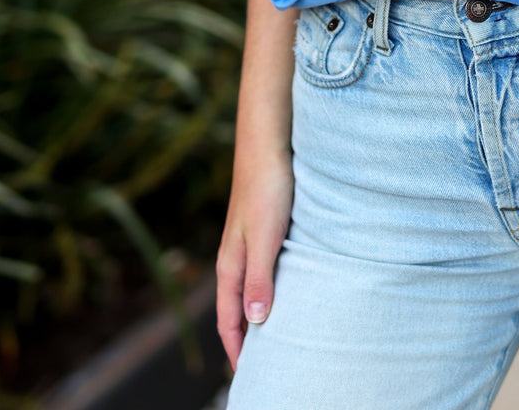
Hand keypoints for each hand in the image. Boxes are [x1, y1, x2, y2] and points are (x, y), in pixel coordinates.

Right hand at [216, 150, 294, 370]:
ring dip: (260, 314)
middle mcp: (235, 257)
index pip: (229, 322)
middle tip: (266, 366)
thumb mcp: (265, 237)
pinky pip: (263, 270)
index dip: (238, 351)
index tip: (251, 378)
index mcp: (230, 265)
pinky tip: (289, 290)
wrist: (269, 141)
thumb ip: (259, 279)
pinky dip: (270, 289)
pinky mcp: (264, 227)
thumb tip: (255, 323)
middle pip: (237, 310)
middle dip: (247, 339)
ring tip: (279, 336)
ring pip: (251, 289)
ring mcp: (248, 242)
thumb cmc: (267, 186)